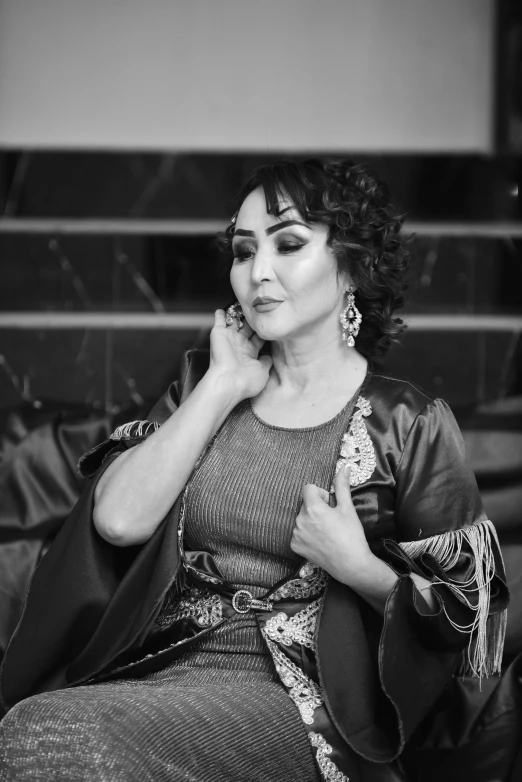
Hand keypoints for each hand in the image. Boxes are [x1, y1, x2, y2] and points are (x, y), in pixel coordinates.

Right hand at [208, 309, 272, 400]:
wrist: (228, 382)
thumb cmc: (246, 381)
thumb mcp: (263, 371)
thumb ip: (267, 361)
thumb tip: (269, 356)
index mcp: (250, 354)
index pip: (258, 338)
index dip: (263, 330)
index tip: (269, 322)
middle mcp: (239, 345)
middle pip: (247, 328)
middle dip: (252, 320)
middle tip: (258, 310)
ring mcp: (229, 339)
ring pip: (234, 322)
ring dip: (237, 314)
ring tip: (243, 303)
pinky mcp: (219, 334)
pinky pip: (219, 320)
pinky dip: (220, 314)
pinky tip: (223, 309)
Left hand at [290, 464, 373, 585]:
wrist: (351, 565)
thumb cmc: (352, 535)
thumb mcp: (348, 508)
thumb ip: (342, 486)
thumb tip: (344, 466)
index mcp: (312, 508)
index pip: (308, 488)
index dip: (321, 494)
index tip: (330, 505)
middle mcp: (299, 520)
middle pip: (305, 504)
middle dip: (316, 508)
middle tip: (331, 521)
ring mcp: (295, 534)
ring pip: (302, 518)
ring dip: (311, 521)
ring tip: (327, 533)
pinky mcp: (294, 546)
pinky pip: (298, 532)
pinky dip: (307, 534)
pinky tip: (320, 542)